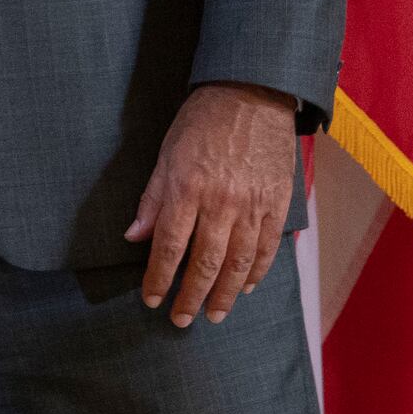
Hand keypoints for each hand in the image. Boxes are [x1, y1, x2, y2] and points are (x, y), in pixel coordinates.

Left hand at [124, 81, 296, 326]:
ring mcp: (253, 205)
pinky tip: (245, 288)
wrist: (252, 94)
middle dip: (190, 296)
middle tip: (181, 319)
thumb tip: (135, 236)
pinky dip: (256, 273)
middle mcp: (222, 202)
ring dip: (224, 295)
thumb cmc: (202, 121)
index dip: (159, 278)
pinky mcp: (278, 203)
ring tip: (212, 315)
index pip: (170, 246)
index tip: (151, 299)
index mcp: (188, 188)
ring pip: (239, 264)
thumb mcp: (167, 153)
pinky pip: (267, 249)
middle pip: (205, 263)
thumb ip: (153, 198)